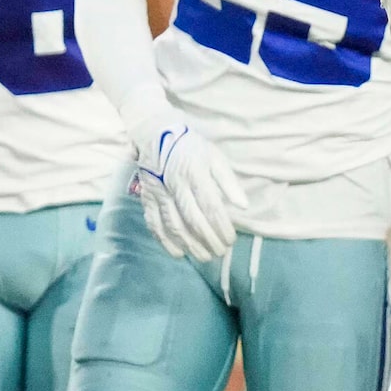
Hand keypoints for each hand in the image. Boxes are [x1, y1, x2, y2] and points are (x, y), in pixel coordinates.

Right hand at [134, 120, 256, 261]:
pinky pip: (154, 223)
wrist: (154, 134)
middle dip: (208, 239)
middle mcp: (175, 185)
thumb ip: (229, 182)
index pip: (210, 206)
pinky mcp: (146, 198)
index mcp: (194, 173)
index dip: (221, 226)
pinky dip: (165, 241)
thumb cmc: (191, 148)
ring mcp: (158, 193)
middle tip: (221, 252)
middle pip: (192, 219)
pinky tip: (179, 253)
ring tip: (204, 256)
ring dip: (189, 244)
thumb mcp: (214, 157)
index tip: (231, 240)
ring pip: (173, 224)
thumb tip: (243, 206)